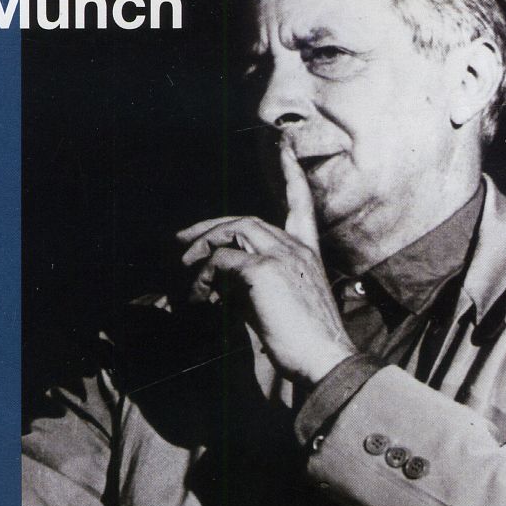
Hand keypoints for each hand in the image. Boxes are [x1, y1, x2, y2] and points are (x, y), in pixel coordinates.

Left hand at [176, 149, 355, 385]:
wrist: (325, 359)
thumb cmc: (305, 341)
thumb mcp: (280, 304)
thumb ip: (256, 284)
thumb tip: (222, 281)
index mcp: (307, 253)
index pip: (300, 204)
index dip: (291, 175)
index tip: (284, 146)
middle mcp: (296, 247)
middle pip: (246, 221)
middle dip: (209, 229)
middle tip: (181, 242)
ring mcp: (282, 255)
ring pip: (233, 231)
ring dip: (202, 249)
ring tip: (185, 272)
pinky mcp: (264, 270)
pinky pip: (222, 260)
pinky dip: (205, 276)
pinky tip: (201, 297)